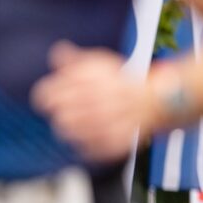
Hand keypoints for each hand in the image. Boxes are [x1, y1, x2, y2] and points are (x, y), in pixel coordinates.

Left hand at [31, 42, 149, 161]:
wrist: (155, 101)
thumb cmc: (123, 81)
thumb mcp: (99, 62)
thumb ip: (74, 60)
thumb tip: (58, 53)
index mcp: (87, 80)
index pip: (46, 95)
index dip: (46, 97)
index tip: (52, 99)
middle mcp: (95, 102)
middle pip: (58, 117)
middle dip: (62, 114)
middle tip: (71, 112)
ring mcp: (106, 124)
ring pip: (69, 133)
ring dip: (72, 129)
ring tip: (83, 123)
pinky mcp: (114, 142)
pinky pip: (87, 149)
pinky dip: (88, 144)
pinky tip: (95, 133)